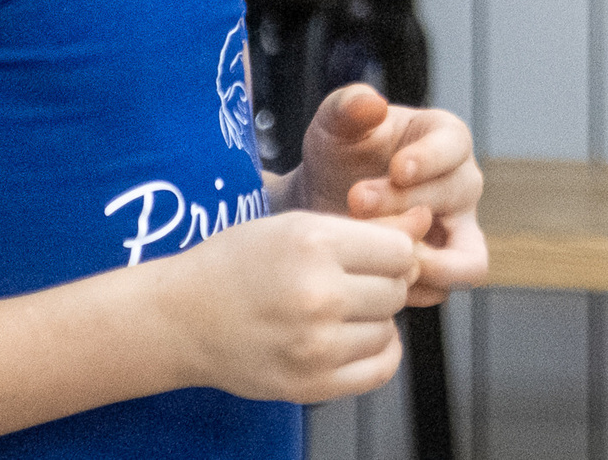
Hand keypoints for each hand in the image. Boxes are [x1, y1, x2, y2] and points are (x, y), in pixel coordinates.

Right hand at [158, 206, 422, 401]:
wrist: (181, 318)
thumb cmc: (238, 263)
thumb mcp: (296, 226)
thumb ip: (367, 228)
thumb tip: (426, 222)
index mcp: (313, 244)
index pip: (400, 250)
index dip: (390, 250)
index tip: (370, 253)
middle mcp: (317, 295)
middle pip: (397, 289)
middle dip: (381, 283)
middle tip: (348, 281)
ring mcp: (314, 346)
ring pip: (389, 328)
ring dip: (374, 318)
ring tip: (338, 309)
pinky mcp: (310, 385)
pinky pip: (380, 368)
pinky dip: (377, 352)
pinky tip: (353, 337)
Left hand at [294, 84, 487, 304]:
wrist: (320, 202)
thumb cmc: (338, 154)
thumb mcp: (335, 124)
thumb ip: (349, 107)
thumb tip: (371, 103)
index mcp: (445, 138)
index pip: (456, 146)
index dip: (431, 158)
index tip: (396, 168)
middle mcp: (462, 184)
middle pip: (456, 197)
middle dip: (405, 203)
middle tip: (355, 202)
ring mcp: (458, 230)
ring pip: (468, 258)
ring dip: (422, 259)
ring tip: (376, 252)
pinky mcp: (443, 269)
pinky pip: (444, 288)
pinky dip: (411, 287)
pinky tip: (373, 274)